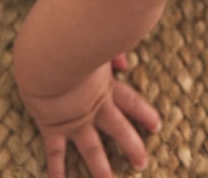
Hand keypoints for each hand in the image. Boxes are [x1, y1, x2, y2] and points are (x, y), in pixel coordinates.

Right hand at [18, 55, 160, 176]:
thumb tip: (126, 65)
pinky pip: (56, 151)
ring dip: (100, 167)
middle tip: (143, 164)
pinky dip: (56, 169)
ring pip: (92, 148)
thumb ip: (113, 54)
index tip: (157, 127)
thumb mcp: (99, 46)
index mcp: (106, 86)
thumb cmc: (74, 43)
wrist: (50, 56)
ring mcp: (75, 120)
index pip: (131, 102)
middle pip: (118, 128)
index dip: (144, 114)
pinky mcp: (54, 126)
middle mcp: (94, 107)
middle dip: (131, 146)